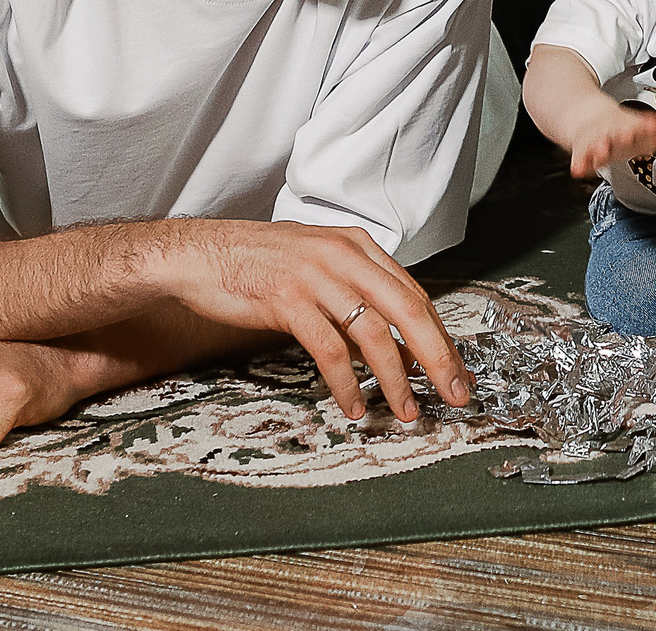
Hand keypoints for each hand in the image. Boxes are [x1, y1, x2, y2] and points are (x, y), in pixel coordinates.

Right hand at [163, 220, 472, 420]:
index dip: (440, 335)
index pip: (414, 293)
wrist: (199, 254)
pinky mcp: (288, 300)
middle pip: (409, 311)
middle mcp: (344, 255)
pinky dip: (346, 383)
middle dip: (438, 357)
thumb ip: (355, 295)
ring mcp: (316, 276)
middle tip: (454, 393)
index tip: (456, 369)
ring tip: (404, 410)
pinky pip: (329, 350)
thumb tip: (394, 343)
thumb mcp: (317, 266)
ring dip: (394, 379)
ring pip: (374, 334)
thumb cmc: (257, 264)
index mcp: (357, 245)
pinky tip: (351, 405)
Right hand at [563, 100, 655, 180]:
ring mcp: (598, 139)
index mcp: (633, 127)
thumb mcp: (648, 131)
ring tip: (600, 153)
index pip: (641, 126)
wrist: (590, 118)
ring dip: (599, 148)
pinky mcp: (583, 150)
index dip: (645, 126)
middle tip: (626, 135)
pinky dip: (579, 163)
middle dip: (622, 135)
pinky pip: (580, 157)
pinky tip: (578, 169)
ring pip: (598, 143)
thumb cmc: (623, 129)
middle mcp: (615, 132)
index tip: (650, 126)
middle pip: (618, 133)